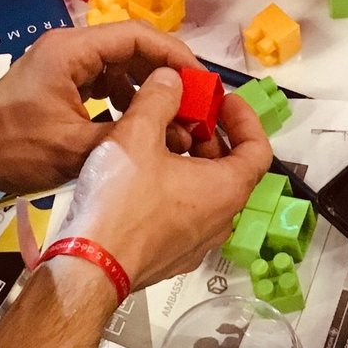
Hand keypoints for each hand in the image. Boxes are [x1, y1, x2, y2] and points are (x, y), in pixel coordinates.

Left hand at [0, 24, 207, 196]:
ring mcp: (65, 63)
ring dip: (148, 88)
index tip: (202, 82)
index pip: (138, 36)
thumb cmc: (11, 148)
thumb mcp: (77, 148)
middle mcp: (71, 48)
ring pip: (122, 64)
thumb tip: (179, 130)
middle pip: (133, 46)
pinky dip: (127, 97)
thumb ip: (131, 131)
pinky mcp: (61, 81)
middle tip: (195, 103)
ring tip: (172, 116)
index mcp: (73, 51)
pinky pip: (105, 79)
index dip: (176, 56)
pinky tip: (139, 123)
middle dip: (167, 73)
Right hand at [52, 67, 271, 290]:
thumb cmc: (120, 203)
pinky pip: (186, 213)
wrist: (89, 268)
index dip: (244, 119)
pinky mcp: (174, 255)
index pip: (258, 148)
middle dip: (209, 135)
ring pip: (206, 191)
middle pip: (230, 168)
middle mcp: (222, 219)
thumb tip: (171, 80)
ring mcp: (199, 242)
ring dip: (189, 161)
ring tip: (156, 139)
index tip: (223, 101)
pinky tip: (141, 174)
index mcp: (227, 189)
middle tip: (183, 113)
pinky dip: (175, 187)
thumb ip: (159, 99)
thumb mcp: (137, 135)